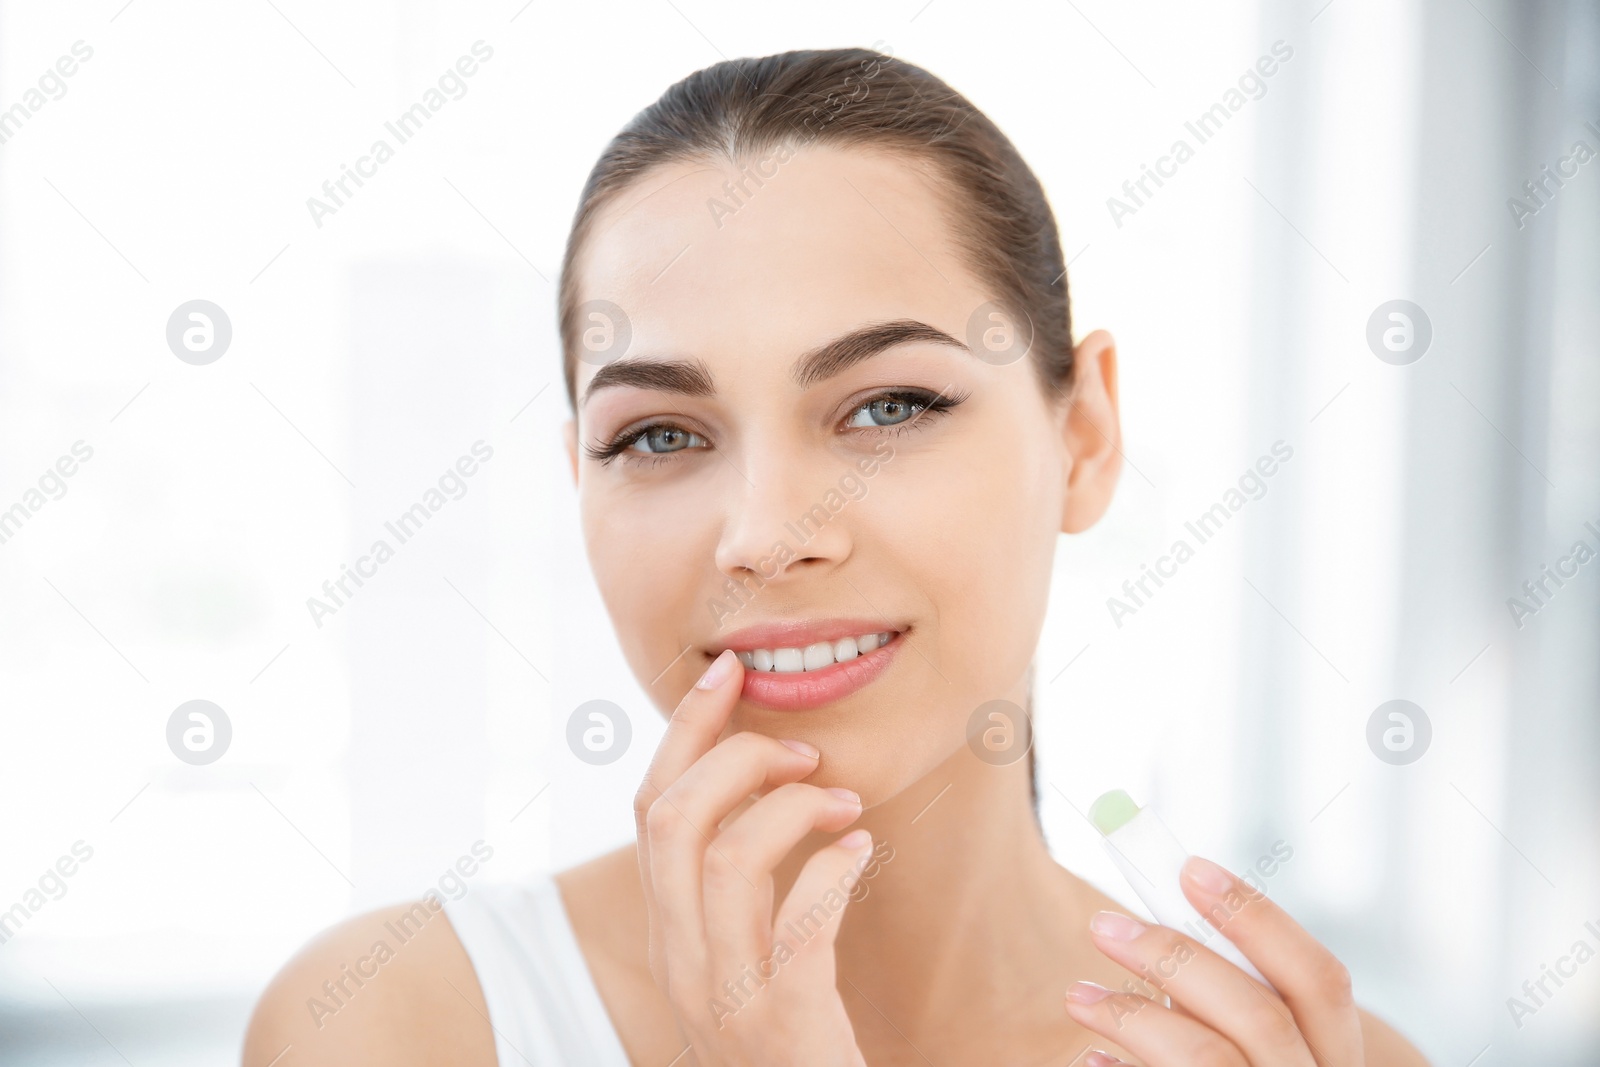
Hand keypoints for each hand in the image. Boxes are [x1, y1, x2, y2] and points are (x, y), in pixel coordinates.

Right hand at [634, 648, 873, 1066]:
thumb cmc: (792, 1033)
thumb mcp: (740, 953)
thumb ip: (736, 883)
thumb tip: (757, 779)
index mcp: (669, 932)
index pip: (649, 809)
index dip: (685, 731)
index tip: (728, 672)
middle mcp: (681, 960)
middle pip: (671, 819)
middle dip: (735, 758)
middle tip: (803, 751)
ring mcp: (725, 995)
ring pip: (727, 860)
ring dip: (791, 809)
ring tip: (842, 805)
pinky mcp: (783, 1022)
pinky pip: (800, 925)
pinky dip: (832, 871)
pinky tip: (860, 853)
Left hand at [1065, 855, 1363, 1066]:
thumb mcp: (1260, 1044)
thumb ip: (1229, 997)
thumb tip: (1160, 914)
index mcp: (1337, 1059)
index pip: (1319, 978)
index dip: (1258, 917)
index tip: (1188, 867)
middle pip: (1258, 1015)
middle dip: (1175, 958)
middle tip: (1102, 924)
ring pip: (1208, 1061)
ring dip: (1133, 1016)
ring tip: (1076, 994)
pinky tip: (1090, 1058)